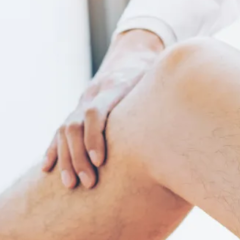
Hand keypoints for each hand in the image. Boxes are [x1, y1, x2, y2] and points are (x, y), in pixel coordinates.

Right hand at [43, 29, 163, 188]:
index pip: (95, 112)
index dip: (94, 137)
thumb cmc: (154, 76)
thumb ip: (167, 97)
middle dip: (79, 157)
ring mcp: (81, 102)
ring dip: (65, 159)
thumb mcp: (161, 80)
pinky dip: (53, 150)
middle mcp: (93, 94)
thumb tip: (191, 119)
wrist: (133, 55)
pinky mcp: (76, 110)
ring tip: (70, 185)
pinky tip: (47, 168)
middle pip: (74, 125)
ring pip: (63, 131)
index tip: (101, 162)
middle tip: (88, 183)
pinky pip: (58, 131)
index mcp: (114, 86)